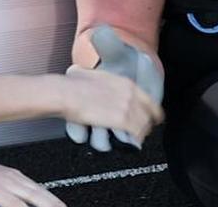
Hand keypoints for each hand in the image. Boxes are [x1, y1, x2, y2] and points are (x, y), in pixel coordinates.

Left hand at [0, 149, 62, 206]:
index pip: (15, 205)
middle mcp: (7, 181)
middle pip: (35, 195)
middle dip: (50, 206)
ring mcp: (15, 177)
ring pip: (40, 190)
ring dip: (54, 202)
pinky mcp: (19, 177)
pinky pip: (38, 187)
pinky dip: (49, 197)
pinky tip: (56, 204)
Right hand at [64, 25, 163, 151]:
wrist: (66, 94)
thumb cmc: (72, 84)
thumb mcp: (90, 74)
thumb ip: (98, 77)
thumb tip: (86, 76)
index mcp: (126, 83)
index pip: (150, 101)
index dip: (151, 113)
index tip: (148, 119)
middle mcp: (130, 94)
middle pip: (150, 115)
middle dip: (146, 125)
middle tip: (140, 132)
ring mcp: (127, 107)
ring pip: (144, 126)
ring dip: (139, 134)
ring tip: (133, 140)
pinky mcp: (121, 121)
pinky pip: (136, 134)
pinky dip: (133, 140)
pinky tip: (128, 143)